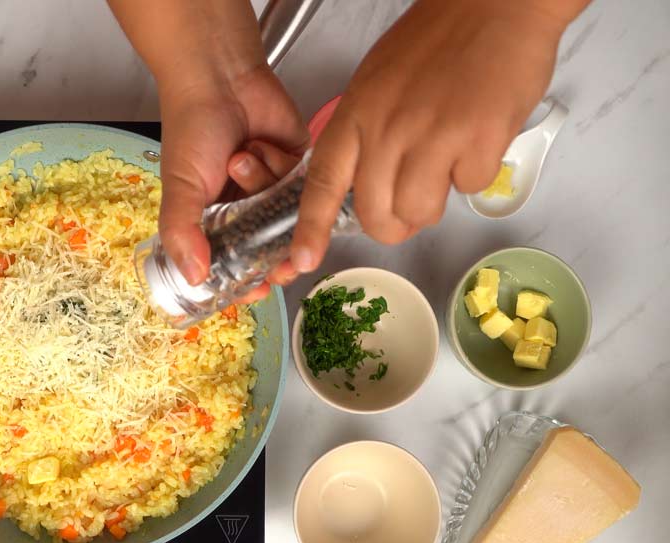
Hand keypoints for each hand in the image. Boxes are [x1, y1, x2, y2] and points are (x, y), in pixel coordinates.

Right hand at [107, 0, 308, 297]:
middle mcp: (245, 209)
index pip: (234, 265)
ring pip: (287, 214)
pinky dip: (280, 165)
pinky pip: (302, 183)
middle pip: (270, 249)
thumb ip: (183, 234)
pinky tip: (259, 145)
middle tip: (280, 261)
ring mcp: (272, 188)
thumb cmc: (192, 131)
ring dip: (263, 187)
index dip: (247, 282)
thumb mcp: (180, 188)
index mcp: (213, 221)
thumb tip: (194, 278)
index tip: (258, 290)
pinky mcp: (297, 165)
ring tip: (239, 158)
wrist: (219, 79)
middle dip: (276, 255)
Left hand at [292, 0, 584, 273]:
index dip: (311, 228)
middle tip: (409, 209)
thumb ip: (365, 133)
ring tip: (447, 162)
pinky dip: (476, 171)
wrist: (497, 4)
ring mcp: (432, 136)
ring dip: (435, 201)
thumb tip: (364, 181)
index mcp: (356, 114)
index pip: (323, 182)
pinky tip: (478, 137)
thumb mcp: (376, 82)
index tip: (303, 259)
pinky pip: (469, 187)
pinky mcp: (478, 140)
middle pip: (377, 213)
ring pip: (422, 210)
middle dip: (394, 224)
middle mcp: (388, 129)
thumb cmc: (438, 39)